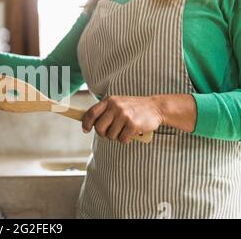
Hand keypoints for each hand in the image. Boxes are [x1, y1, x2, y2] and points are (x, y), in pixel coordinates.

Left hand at [82, 95, 196, 143]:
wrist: (156, 107)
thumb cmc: (134, 107)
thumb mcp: (118, 103)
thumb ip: (105, 111)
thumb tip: (88, 123)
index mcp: (109, 101)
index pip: (91, 113)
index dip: (86, 123)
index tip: (86, 130)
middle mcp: (115, 107)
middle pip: (99, 128)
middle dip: (103, 134)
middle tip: (110, 133)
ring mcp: (124, 115)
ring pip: (110, 136)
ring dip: (116, 137)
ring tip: (124, 130)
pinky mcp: (133, 125)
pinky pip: (122, 139)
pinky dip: (126, 139)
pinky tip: (132, 133)